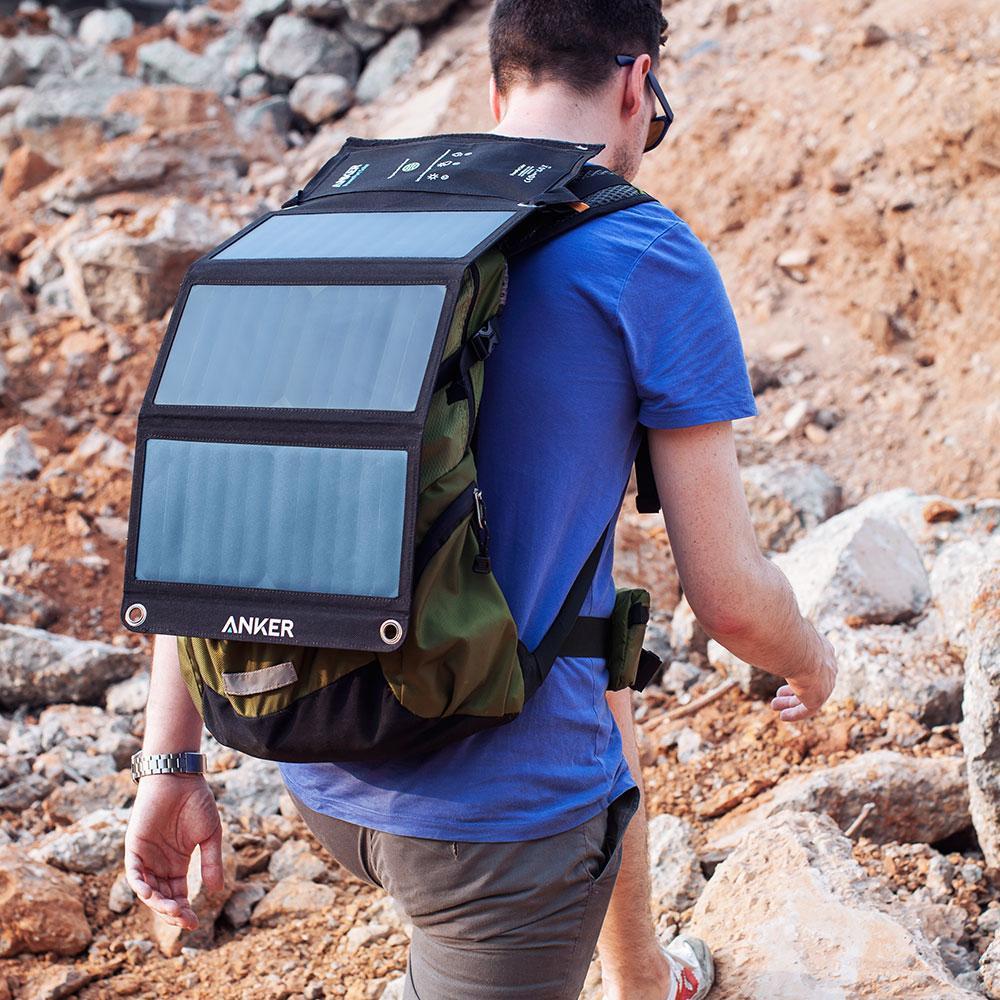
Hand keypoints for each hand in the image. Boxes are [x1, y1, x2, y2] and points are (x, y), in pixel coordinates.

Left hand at [124, 773, 223, 929]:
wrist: (180, 777)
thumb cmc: (196, 802)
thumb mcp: (210, 835)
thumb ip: (211, 862)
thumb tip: (216, 891)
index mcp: (177, 863)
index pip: (177, 895)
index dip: (184, 911)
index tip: (195, 923)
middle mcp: (160, 864)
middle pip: (162, 897)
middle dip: (172, 912)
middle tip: (185, 919)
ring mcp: (146, 857)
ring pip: (147, 890)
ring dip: (158, 904)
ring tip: (173, 910)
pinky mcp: (135, 847)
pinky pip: (134, 873)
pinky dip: (140, 886)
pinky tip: (152, 895)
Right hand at [771, 632, 837, 721]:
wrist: (797, 648)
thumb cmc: (785, 635)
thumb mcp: (782, 631)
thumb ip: (774, 631)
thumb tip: (756, 621)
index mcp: (822, 649)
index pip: (813, 661)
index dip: (798, 669)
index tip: (784, 672)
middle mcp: (827, 666)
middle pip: (811, 681)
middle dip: (793, 688)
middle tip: (779, 693)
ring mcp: (825, 683)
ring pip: (808, 696)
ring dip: (791, 702)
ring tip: (774, 705)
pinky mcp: (819, 697)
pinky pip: (807, 709)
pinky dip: (795, 713)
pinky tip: (783, 716)